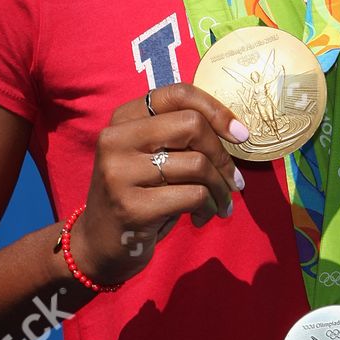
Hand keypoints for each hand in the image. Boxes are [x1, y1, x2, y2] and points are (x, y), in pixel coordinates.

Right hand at [68, 83, 249, 288]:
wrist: (99, 245)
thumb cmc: (139, 196)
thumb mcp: (151, 157)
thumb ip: (180, 138)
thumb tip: (236, 132)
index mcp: (123, 119)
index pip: (178, 94)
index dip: (217, 111)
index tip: (240, 135)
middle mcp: (116, 139)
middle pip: (192, 125)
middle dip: (222, 156)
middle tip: (233, 181)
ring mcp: (120, 173)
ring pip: (197, 164)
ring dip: (221, 188)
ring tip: (221, 203)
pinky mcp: (131, 207)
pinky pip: (193, 196)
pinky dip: (209, 207)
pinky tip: (203, 218)